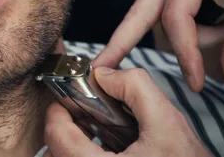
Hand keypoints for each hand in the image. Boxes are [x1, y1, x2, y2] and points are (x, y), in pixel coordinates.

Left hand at [43, 67, 212, 156]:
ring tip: (93, 128)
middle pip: (55, 149)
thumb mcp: (168, 122)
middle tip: (81, 111)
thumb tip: (103, 74)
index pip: (56, 135)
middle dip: (66, 125)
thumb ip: (135, 88)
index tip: (69, 98)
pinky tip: (106, 146)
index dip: (58, 110)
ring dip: (73, 142)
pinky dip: (84, 153)